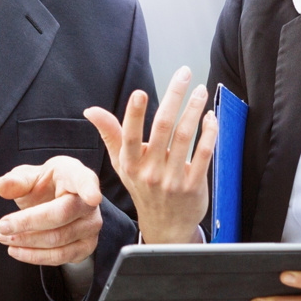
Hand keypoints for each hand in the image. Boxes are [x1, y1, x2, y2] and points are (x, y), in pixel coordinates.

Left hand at [0, 156, 103, 265]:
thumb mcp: (30, 177)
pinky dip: (34, 256)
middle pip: (61, 215)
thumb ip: (16, 181)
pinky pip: (60, 257)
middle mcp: (89, 203)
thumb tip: (2, 186)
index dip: (89, 189)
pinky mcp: (85, 247)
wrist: (58, 204)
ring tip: (4, 237)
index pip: (86, 181)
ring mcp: (90, 226)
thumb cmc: (46, 187)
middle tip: (2, 226)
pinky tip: (17, 250)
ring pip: (58, 239)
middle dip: (27, 222)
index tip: (93, 197)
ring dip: (26, 242)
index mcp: (76, 175)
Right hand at [84, 66, 217, 243]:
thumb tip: (91, 110)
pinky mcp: (194, 186)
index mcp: (130, 164)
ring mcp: (173, 180)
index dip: (134, 114)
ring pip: (185, 137)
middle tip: (183, 74)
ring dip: (194, 109)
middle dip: (174, 96)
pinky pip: (203, 154)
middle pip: (162, 127)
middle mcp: (149, 172)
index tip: (139, 93)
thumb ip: (110, 134)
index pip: (129, 135)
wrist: (165, 227)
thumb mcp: (121, 165)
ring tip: (199, 90)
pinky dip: (209, 132)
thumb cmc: (142, 189)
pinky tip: (210, 117)